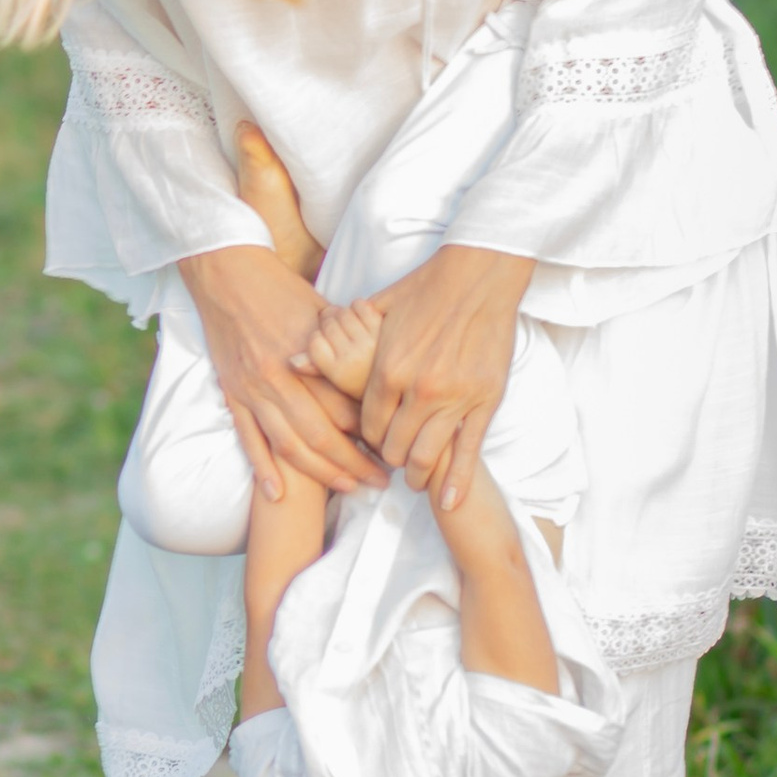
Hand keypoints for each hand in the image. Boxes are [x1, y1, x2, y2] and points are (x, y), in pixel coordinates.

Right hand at [178, 244, 379, 504]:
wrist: (226, 271)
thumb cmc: (279, 287)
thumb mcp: (322, 310)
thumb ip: (344, 346)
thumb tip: (373, 373)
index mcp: (307, 356)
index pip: (345, 407)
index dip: (372, 433)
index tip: (393, 448)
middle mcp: (279, 378)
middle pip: (323, 435)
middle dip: (354, 464)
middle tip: (380, 481)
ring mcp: (252, 389)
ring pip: (288, 445)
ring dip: (319, 473)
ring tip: (347, 488)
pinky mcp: (231, 393)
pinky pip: (248, 439)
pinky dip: (262, 468)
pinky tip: (278, 494)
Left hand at [350, 243, 532, 507]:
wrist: (478, 274)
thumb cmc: (425, 288)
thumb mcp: (374, 312)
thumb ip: (334, 343)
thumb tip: (292, 361)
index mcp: (387, 370)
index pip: (368, 425)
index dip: (367, 439)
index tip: (370, 444)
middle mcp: (418, 391)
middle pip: (395, 447)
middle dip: (390, 459)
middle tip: (391, 465)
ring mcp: (454, 398)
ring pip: (427, 455)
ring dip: (418, 474)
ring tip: (415, 480)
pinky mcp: (484, 401)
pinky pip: (469, 450)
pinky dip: (457, 481)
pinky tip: (448, 502)